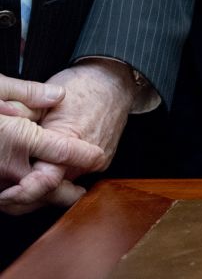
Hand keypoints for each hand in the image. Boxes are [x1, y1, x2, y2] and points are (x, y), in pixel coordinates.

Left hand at [0, 60, 137, 213]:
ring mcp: (96, 164)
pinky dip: (58, 176)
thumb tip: (2, 133)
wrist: (114, 83)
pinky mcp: (101, 163)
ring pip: (63, 187)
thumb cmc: (81, 88)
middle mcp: (86, 159)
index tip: (5, 194)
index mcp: (69, 143)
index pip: (45, 182)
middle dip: (28, 195)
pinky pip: (75, 177)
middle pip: (53, 192)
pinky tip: (43, 167)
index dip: (22, 192)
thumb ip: (22, 121)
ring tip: (21, 178)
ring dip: (42, 186)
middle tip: (6, 192)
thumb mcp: (44, 102)